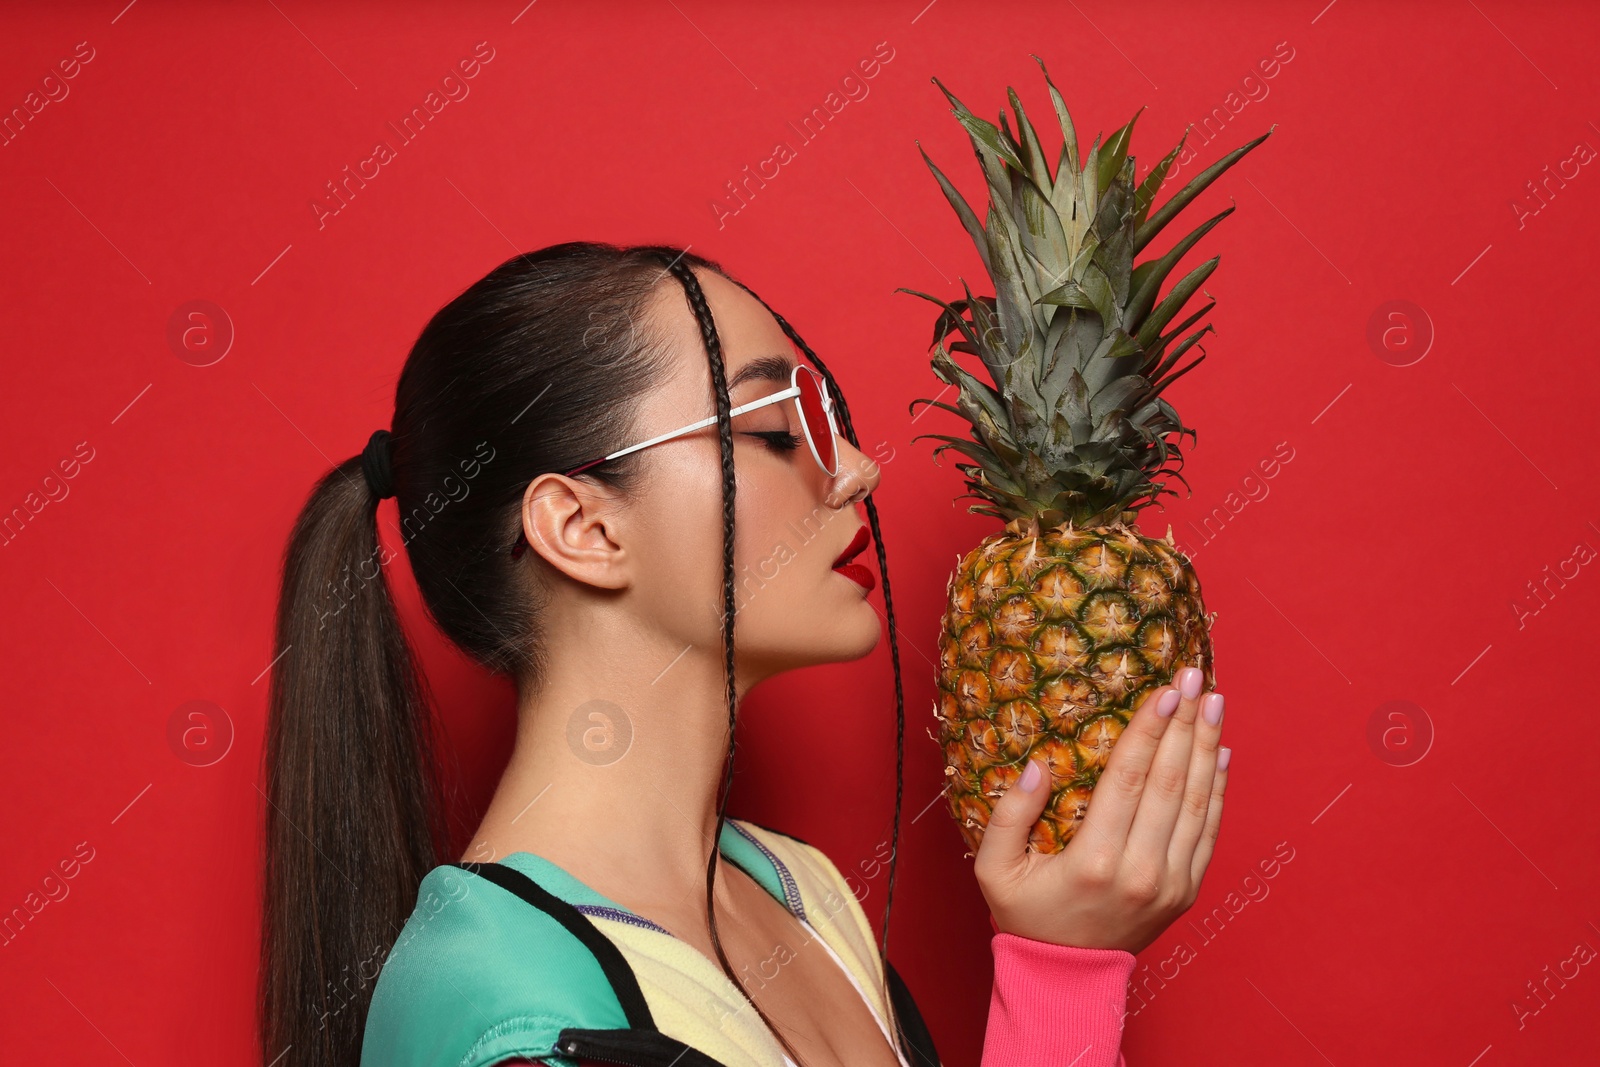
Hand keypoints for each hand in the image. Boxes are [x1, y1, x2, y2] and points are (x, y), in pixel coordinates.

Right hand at [972, 666, 1227, 953]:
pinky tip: (1220, 752)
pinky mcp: (1186, 891)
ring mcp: (1170, 883)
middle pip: (1169, 782)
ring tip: (1213, 702)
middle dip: (1184, 724)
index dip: (1149, 730)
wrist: (1067, 979)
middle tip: (1193, 677)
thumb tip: (1038, 765)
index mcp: (1094, 860)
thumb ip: (1009, 815)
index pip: (1128, 778)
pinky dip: (1218, 789)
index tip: (1164, 689)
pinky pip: (1208, 831)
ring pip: (1196, 802)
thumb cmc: (1026, 917)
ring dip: (1207, 747)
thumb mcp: (994, 869)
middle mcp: (1141, 870)